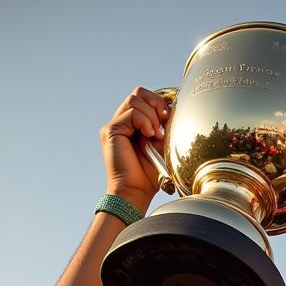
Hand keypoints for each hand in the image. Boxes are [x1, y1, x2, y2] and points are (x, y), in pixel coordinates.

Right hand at [100, 87, 169, 214]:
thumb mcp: (163, 145)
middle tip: (165, 121)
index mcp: (133, 124)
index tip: (170, 117)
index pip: (145, 98)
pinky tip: (149, 136)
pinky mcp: (111, 130)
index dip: (160, 102)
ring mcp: (115, 125)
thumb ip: (165, 125)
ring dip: (151, 115)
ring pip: (135, 100)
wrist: (135, 192)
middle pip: (139, 93)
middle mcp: (122, 122)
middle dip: (156, 103)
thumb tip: (174, 107)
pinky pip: (131, 113)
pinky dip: (144, 121)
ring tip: (156, 135)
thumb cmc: (149, 175)